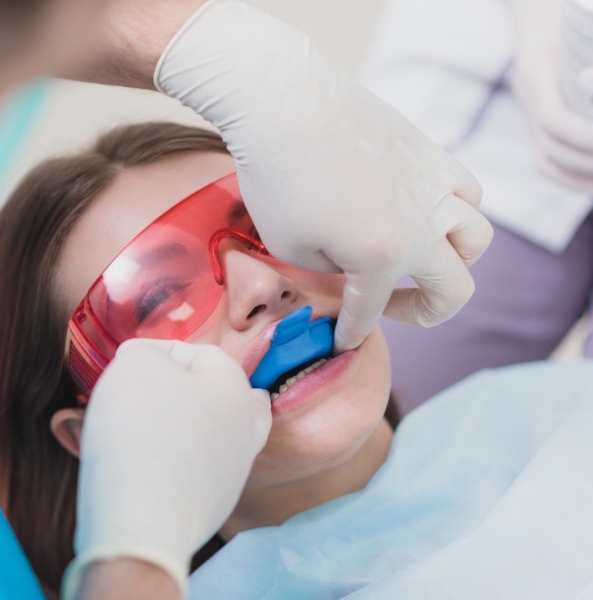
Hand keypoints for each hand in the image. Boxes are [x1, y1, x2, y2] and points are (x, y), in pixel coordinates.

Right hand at [62, 339, 270, 599]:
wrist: (141, 525)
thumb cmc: (141, 434)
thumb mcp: (136, 365)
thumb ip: (145, 353)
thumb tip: (147, 363)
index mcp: (237, 391)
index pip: (200, 353)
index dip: (156, 352)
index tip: (122, 363)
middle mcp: (245, 431)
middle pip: (214, 396)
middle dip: (175, 391)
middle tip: (141, 394)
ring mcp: (231, 473)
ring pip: (201, 435)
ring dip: (167, 426)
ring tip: (125, 429)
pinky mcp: (210, 507)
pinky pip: (186, 471)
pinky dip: (164, 461)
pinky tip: (133, 464)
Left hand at [156, 0, 492, 350]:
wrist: (283, 102)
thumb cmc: (277, 179)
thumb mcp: (291, 248)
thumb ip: (332, 272)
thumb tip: (351, 269)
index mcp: (383, 257)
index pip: (371, 311)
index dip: (352, 332)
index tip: (340, 341)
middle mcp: (422, 226)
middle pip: (456, 288)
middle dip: (425, 313)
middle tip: (392, 307)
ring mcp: (433, 186)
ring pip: (476, 237)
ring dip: (453, 261)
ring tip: (419, 259)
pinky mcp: (429, 153)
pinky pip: (466, 190)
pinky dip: (456, 211)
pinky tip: (424, 211)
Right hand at [507, 0, 592, 192]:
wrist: (543, 21)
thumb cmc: (571, 19)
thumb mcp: (582, 27)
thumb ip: (588, 62)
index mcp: (534, 70)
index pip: (553, 119)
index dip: (583, 136)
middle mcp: (527, 97)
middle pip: (551, 146)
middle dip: (589, 161)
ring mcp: (528, 115)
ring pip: (548, 159)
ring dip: (583, 175)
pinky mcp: (536, 129)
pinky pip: (549, 163)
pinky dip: (573, 178)